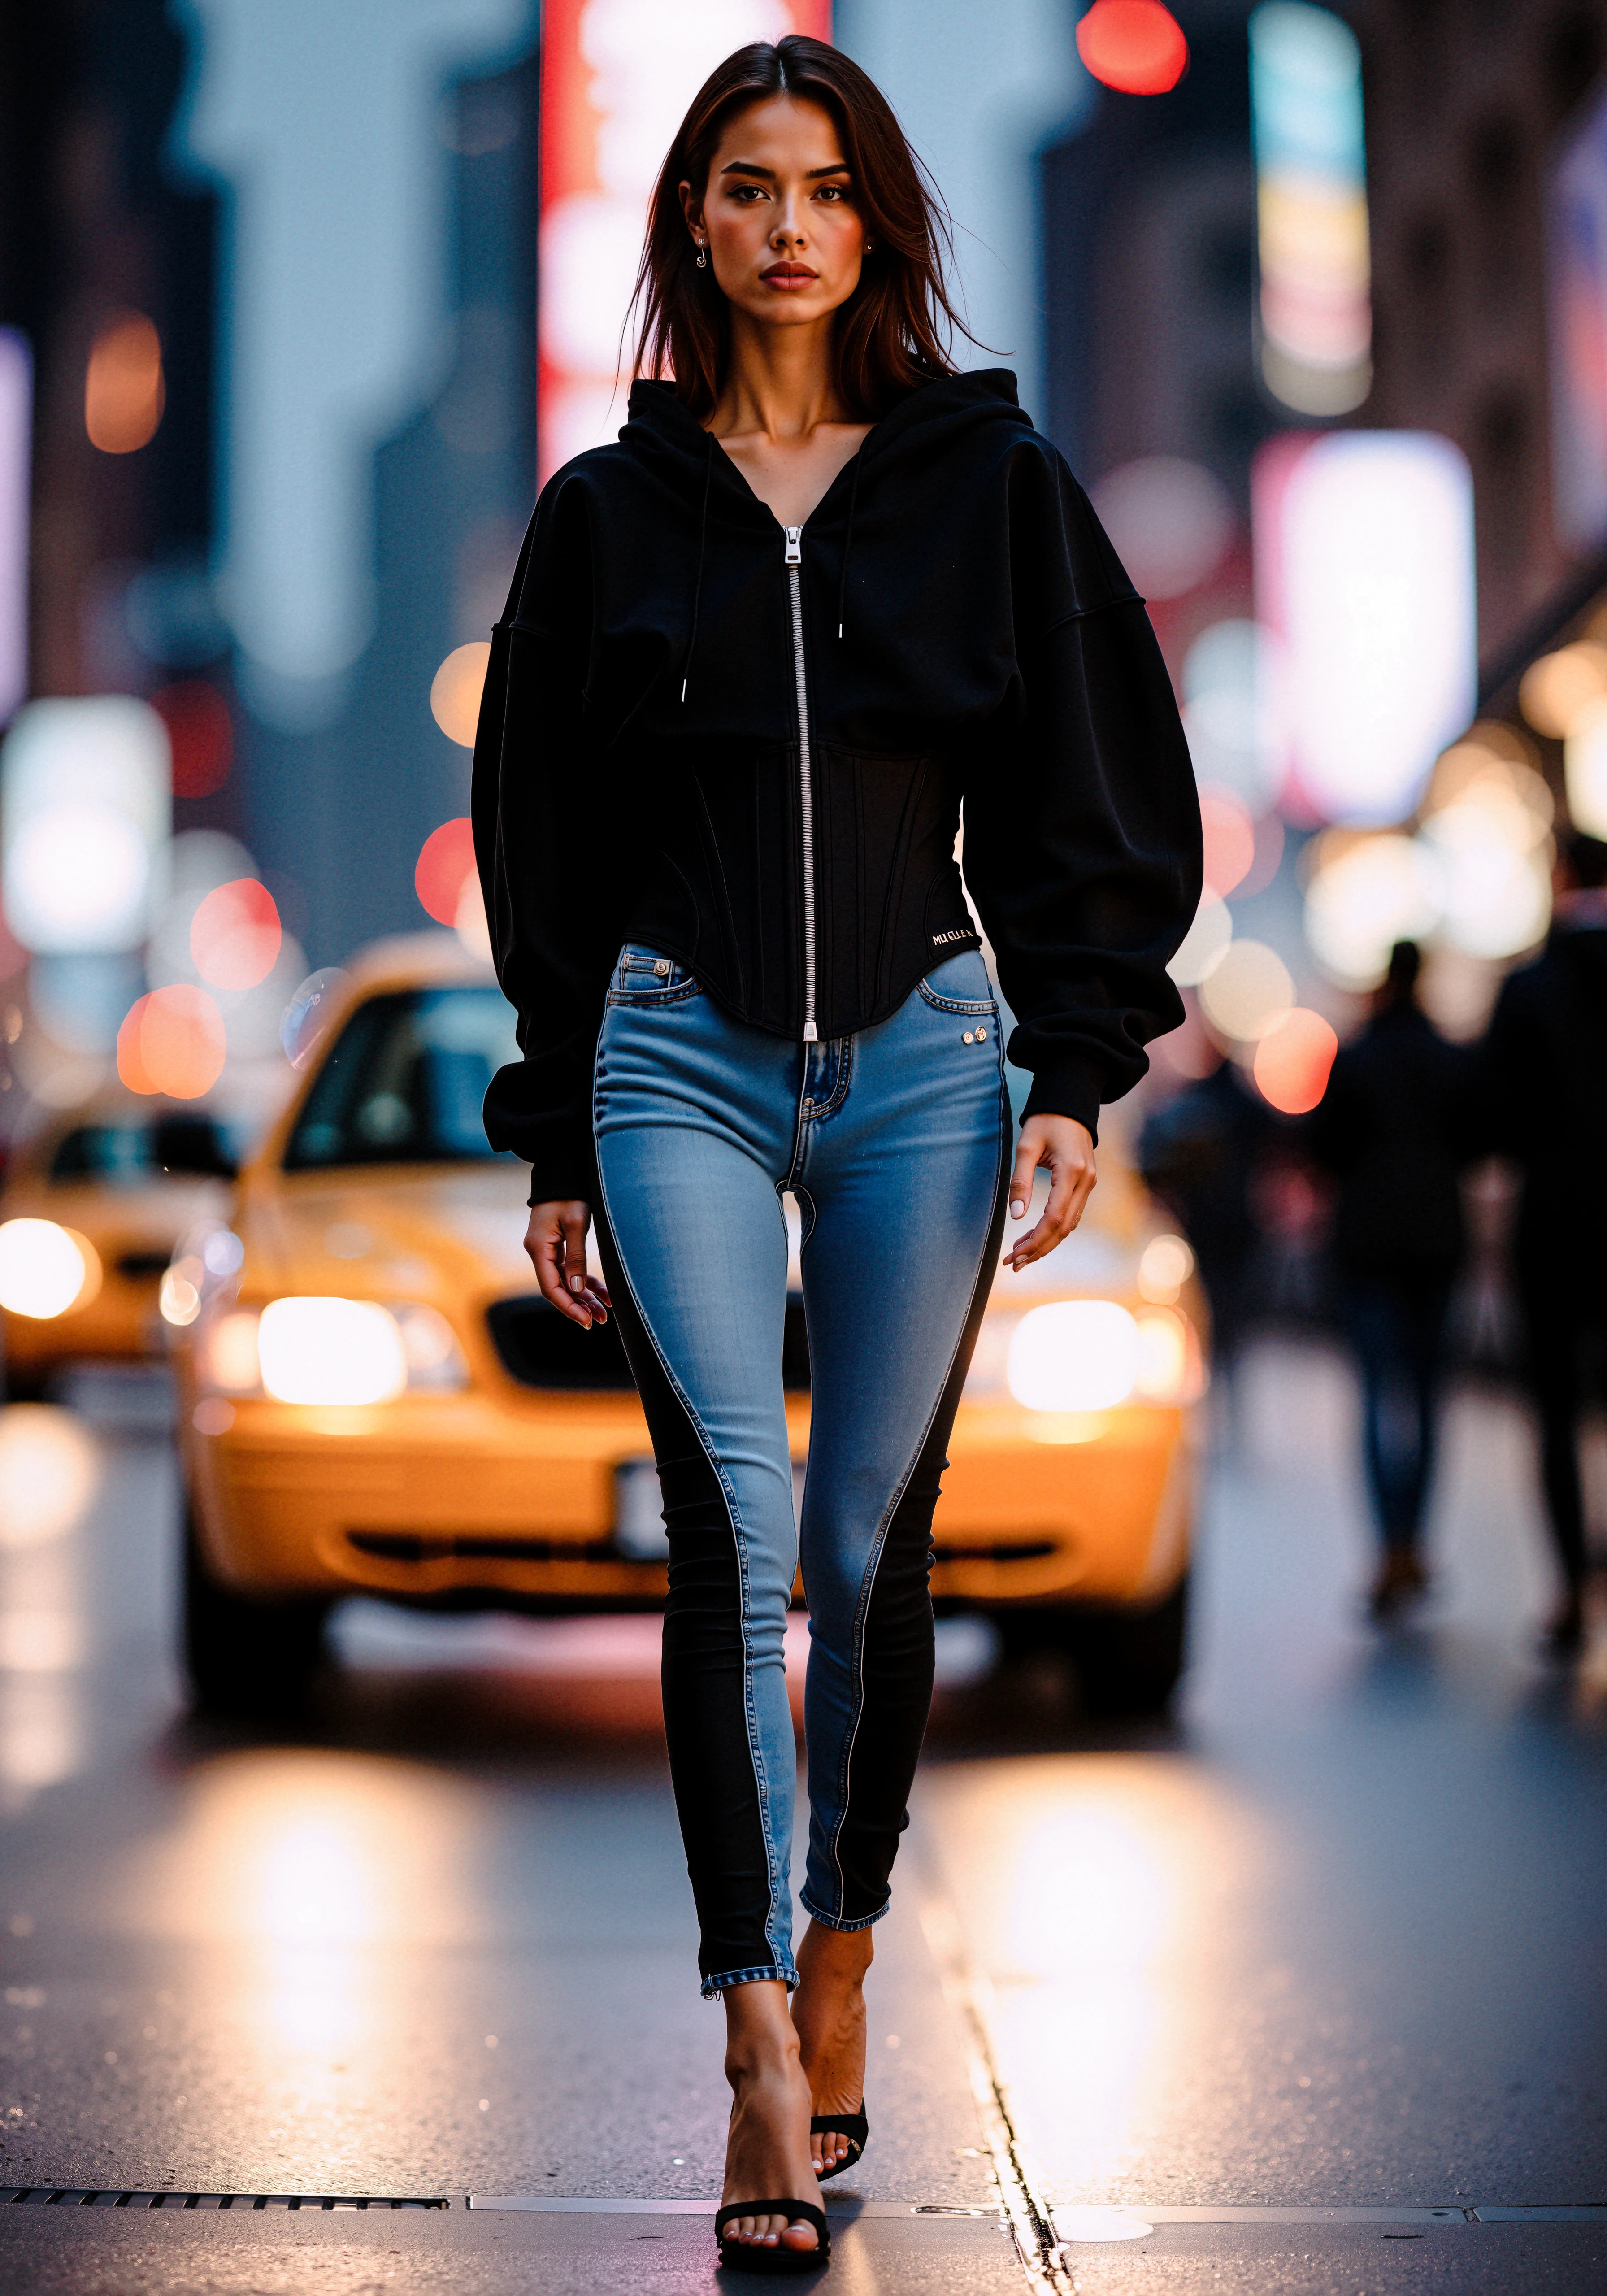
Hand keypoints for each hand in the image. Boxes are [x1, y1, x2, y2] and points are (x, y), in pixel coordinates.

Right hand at [525, 1200, 611, 1328]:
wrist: (562, 1171)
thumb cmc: (570, 1194)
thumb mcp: (577, 1224)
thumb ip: (576, 1257)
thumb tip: (577, 1290)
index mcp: (539, 1248)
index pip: (550, 1288)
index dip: (568, 1307)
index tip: (586, 1321)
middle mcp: (539, 1252)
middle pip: (558, 1288)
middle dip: (579, 1306)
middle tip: (601, 1320)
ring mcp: (546, 1249)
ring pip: (565, 1281)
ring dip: (583, 1297)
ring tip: (604, 1313)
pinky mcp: (556, 1246)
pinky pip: (569, 1270)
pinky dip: (584, 1282)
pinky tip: (601, 1294)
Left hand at [1004, 1115, 1095, 1271]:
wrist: (1070, 1104)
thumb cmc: (1045, 1121)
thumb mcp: (1026, 1146)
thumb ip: (1020, 1181)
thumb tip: (1015, 1216)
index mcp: (1072, 1172)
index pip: (1054, 1218)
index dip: (1035, 1240)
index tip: (1014, 1254)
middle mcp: (1086, 1182)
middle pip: (1064, 1228)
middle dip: (1039, 1249)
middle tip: (1013, 1264)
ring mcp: (1089, 1184)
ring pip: (1069, 1225)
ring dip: (1045, 1243)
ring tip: (1020, 1256)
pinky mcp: (1086, 1184)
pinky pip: (1071, 1215)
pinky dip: (1053, 1230)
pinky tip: (1034, 1238)